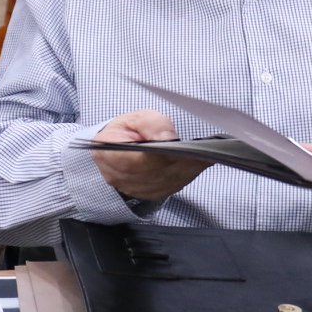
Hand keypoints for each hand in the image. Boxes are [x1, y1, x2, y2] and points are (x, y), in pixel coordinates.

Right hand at [90, 110, 211, 201]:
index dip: (158, 156)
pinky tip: (198, 163)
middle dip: (180, 162)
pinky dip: (186, 175)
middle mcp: (119, 177)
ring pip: (166, 182)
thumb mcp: (137, 117)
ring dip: (187, 170)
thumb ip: (152, 124)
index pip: (135, 161)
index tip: (180, 148)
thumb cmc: (128, 129)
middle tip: (202, 150)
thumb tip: (168, 139)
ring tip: (204, 155)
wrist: (120, 145)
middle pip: (155, 173)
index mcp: (107, 154)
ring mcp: (134, 189)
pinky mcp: (150, 194)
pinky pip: (172, 187)